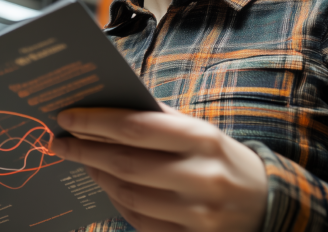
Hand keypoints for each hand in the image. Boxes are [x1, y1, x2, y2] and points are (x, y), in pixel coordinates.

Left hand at [49, 104, 267, 231]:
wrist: (267, 204)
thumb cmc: (223, 159)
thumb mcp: (201, 131)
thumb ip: (159, 119)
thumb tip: (106, 107)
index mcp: (202, 140)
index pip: (134, 128)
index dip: (94, 123)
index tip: (67, 118)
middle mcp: (200, 177)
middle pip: (124, 163)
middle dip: (85, 150)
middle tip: (60, 141)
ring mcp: (196, 214)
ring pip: (127, 194)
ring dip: (97, 175)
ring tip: (82, 160)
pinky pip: (138, 220)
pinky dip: (116, 200)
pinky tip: (106, 184)